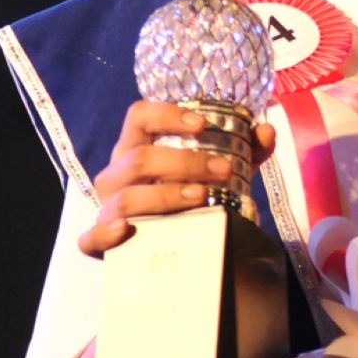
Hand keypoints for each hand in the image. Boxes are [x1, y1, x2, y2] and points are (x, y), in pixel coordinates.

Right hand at [79, 101, 274, 255]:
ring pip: (126, 196)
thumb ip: (246, 151)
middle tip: (223, 171)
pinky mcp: (100, 241)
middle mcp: (117, 173)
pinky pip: (91, 238)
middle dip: (184, 162)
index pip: (139, 116)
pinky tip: (127, 230)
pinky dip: (106, 234)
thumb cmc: (190, 195)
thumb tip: (265, 132)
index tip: (202, 125)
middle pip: (139, 157)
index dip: (167, 114)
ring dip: (164, 195)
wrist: (172, 243)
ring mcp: (106, 206)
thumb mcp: (221, 172)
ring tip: (201, 197)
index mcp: (137, 147)